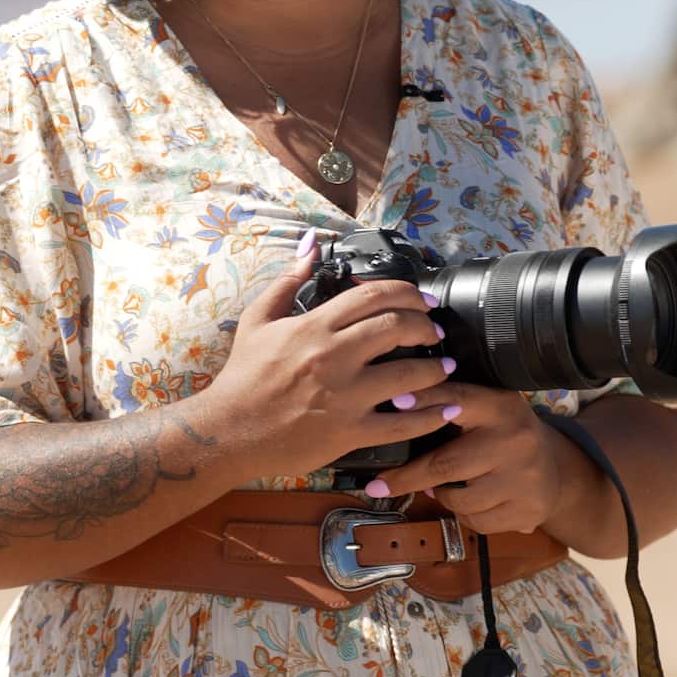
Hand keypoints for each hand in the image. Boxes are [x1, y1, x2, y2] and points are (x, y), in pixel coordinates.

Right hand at [203, 234, 457, 477]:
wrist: (228, 431)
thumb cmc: (243, 375)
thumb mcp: (258, 319)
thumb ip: (288, 279)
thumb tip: (312, 244)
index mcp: (314, 326)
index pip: (372, 296)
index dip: (406, 293)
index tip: (421, 301)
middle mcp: (334, 356)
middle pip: (397, 328)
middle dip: (426, 326)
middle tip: (436, 331)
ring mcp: (345, 396)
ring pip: (409, 374)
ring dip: (437, 368)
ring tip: (447, 367)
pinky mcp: (350, 432)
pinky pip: (402, 425)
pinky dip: (431, 417)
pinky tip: (448, 410)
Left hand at [360, 384, 565, 535]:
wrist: (556, 468)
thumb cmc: (504, 432)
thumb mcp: (487, 406)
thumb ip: (452, 404)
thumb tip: (398, 409)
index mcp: (500, 406)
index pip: (456, 397)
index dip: (424, 399)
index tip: (395, 403)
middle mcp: (515, 441)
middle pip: (446, 464)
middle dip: (407, 477)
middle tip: (378, 487)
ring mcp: (524, 479)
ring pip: (459, 499)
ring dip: (441, 496)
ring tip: (444, 485)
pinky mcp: (528, 511)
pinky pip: (476, 521)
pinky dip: (463, 514)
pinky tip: (471, 501)